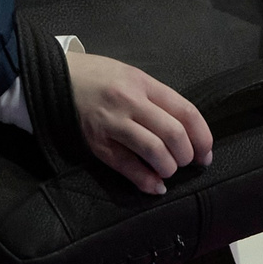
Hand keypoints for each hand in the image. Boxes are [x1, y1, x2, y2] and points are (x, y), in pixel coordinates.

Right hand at [65, 45, 213, 195]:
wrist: (56, 78)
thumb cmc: (99, 76)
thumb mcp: (132, 76)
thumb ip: (157, 99)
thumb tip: (186, 131)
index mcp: (143, 83)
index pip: (185, 111)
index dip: (202, 136)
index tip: (206, 152)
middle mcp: (130, 102)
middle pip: (174, 134)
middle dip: (187, 155)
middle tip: (186, 162)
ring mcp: (112, 124)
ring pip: (154, 151)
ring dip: (168, 168)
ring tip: (168, 170)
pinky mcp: (97, 143)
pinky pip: (128, 167)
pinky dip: (146, 181)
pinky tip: (155, 186)